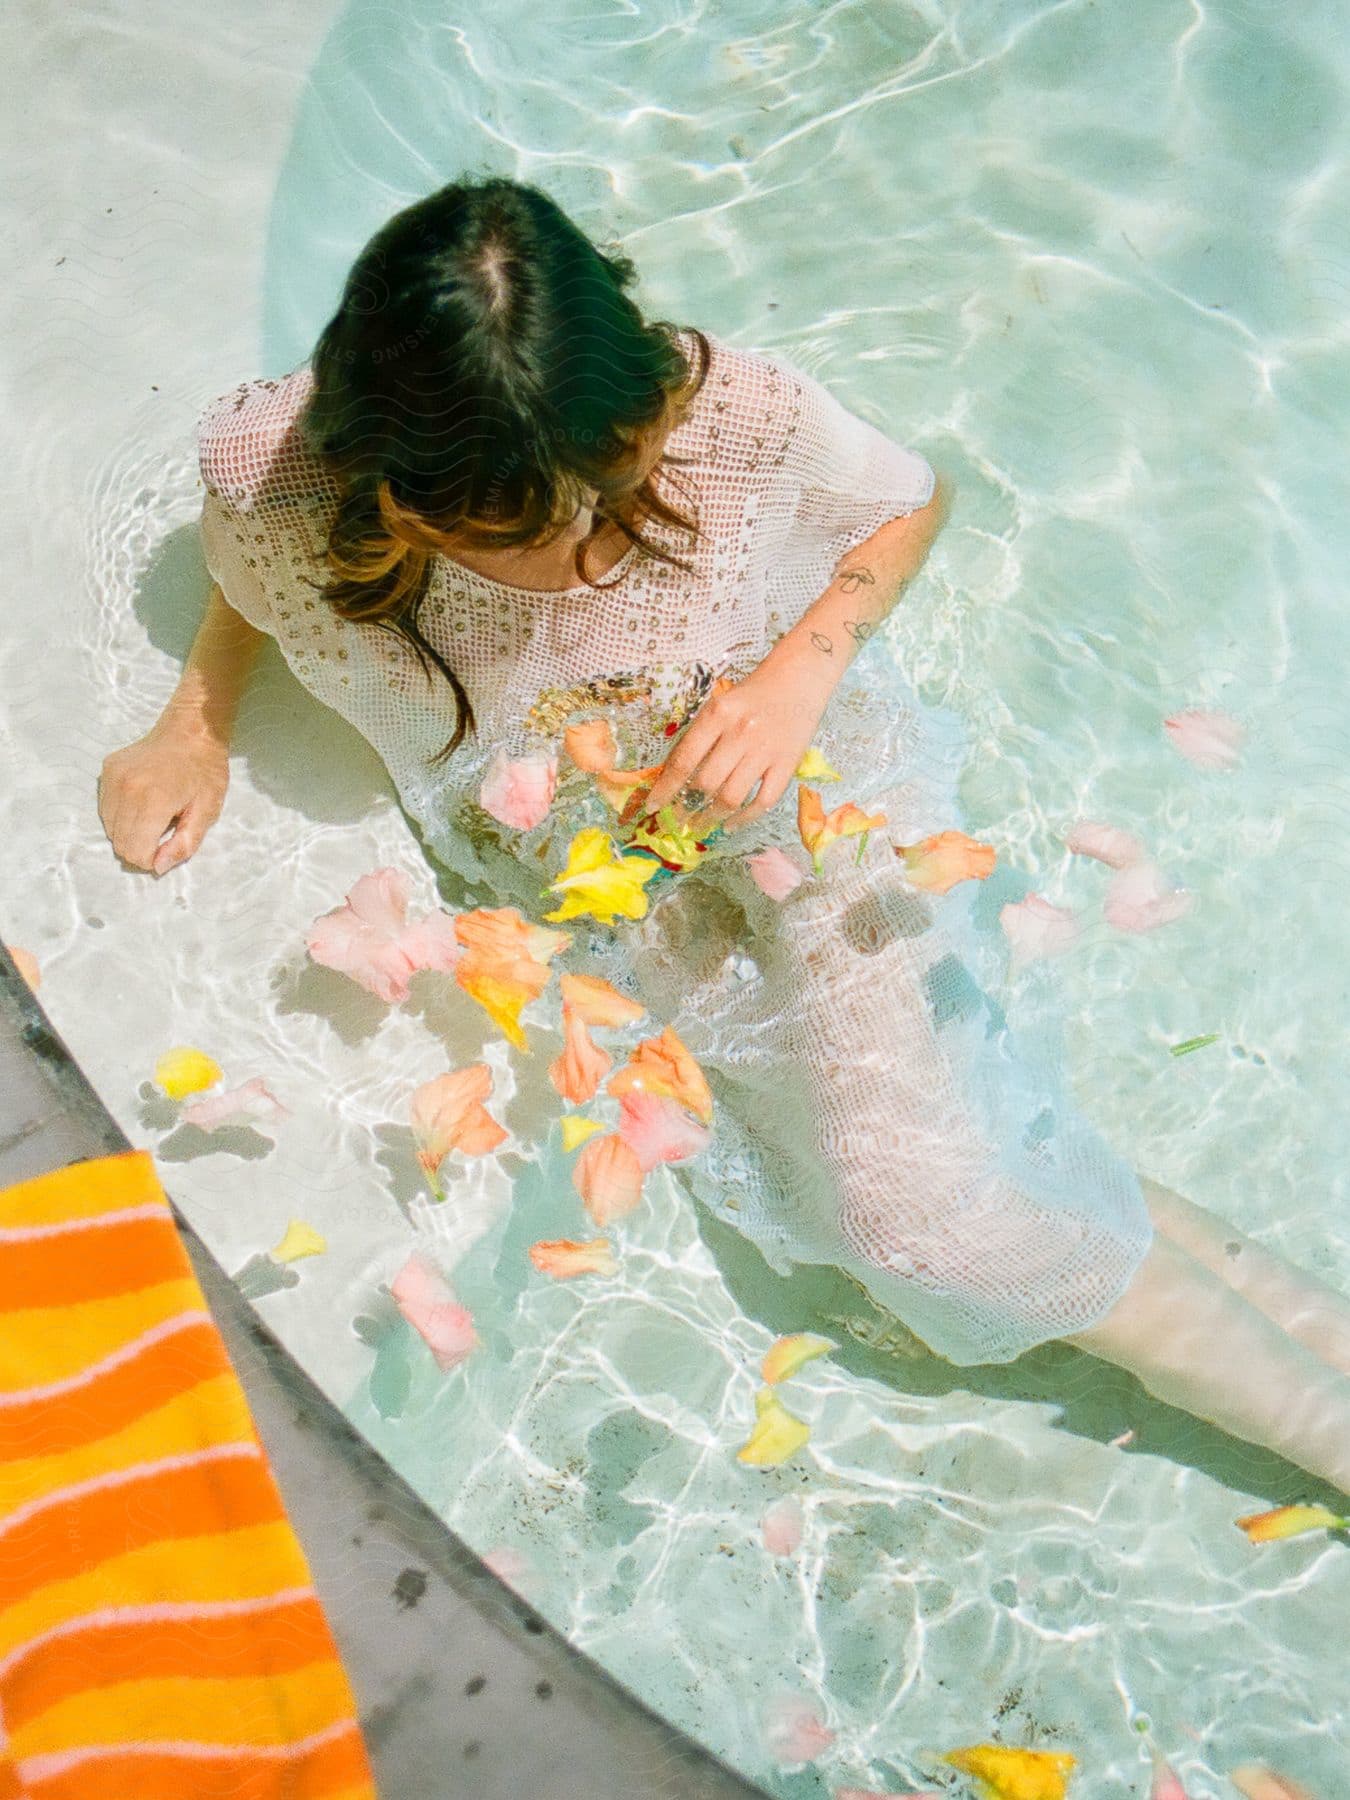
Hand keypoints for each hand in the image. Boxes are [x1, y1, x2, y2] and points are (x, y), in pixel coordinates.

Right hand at [98, 719, 229, 874]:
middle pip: (119, 842)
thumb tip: (158, 867)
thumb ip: (184, 843)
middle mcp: (125, 789)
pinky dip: (121, 814)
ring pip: (108, 826)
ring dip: (129, 831)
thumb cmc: (205, 770)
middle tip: (162, 834)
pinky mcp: (107, 770)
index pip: (134, 851)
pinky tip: (142, 802)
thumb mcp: (208, 811)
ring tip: (153, 815)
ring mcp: (112, 778)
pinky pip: (105, 807)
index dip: (151, 859)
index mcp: (153, 801)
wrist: (191, 730)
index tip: (167, 848)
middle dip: (139, 848)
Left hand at [641, 654, 836, 836]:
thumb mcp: (719, 704)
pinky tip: (732, 824)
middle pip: (706, 783)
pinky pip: (764, 801)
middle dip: (686, 808)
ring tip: (701, 825)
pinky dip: (745, 818)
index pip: (684, 760)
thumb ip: (698, 736)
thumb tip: (673, 776)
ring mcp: (765, 751)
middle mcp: (740, 733)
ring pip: (732, 797)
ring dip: (712, 817)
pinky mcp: (788, 763)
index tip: (653, 806)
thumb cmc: (752, 693)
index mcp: (717, 714)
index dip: (665, 788)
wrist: (799, 678)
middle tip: (677, 821)